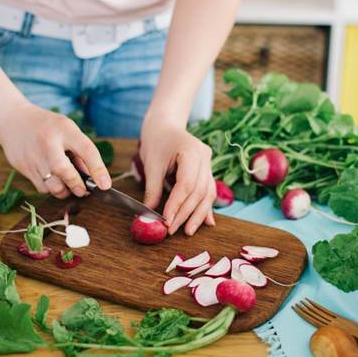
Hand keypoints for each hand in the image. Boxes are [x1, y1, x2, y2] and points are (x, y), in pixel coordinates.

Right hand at [0, 102, 110, 197]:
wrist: (12, 119)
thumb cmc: (47, 126)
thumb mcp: (68, 130)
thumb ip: (81, 152)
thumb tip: (94, 177)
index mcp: (64, 129)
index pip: (87, 151)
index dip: (99, 170)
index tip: (105, 185)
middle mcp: (48, 142)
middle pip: (64, 171)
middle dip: (77, 185)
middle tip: (83, 190)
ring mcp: (32, 156)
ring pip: (52, 185)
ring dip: (64, 191)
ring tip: (69, 186)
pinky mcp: (22, 166)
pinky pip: (41, 187)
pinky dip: (51, 188)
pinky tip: (54, 180)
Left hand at [141, 117, 215, 235]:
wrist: (165, 125)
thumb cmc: (157, 140)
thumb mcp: (151, 164)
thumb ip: (152, 189)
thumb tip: (148, 214)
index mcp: (192, 151)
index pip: (187, 184)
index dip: (177, 204)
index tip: (166, 220)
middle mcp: (205, 157)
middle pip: (199, 192)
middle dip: (186, 213)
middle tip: (173, 230)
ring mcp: (209, 164)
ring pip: (207, 194)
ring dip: (198, 215)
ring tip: (189, 231)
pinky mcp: (207, 171)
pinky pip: (208, 191)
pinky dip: (205, 208)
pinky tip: (206, 222)